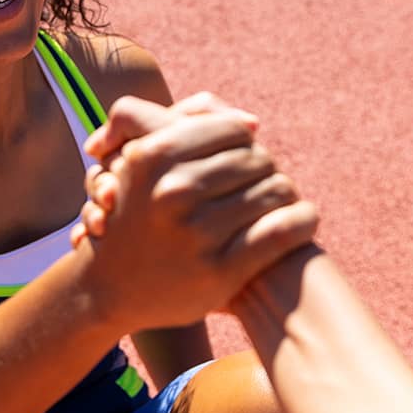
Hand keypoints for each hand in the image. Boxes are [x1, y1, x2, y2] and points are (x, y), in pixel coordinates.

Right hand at [73, 95, 318, 328]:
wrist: (109, 289)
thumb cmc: (136, 214)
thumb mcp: (140, 159)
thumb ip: (187, 123)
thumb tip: (254, 124)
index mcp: (154, 155)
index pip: (233, 130)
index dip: (246, 143)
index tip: (243, 161)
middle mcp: (174, 191)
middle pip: (258, 160)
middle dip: (266, 171)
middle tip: (263, 187)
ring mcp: (197, 232)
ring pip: (277, 190)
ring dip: (287, 196)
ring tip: (283, 205)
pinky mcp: (220, 270)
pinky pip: (284, 230)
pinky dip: (303, 221)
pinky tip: (303, 220)